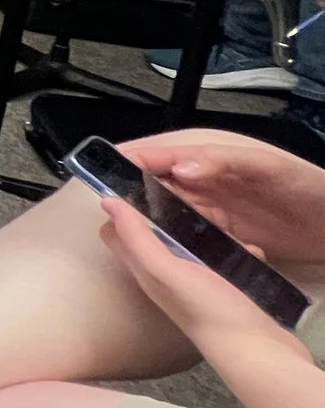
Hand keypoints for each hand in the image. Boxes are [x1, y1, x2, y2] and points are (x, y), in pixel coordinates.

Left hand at [99, 198, 305, 366]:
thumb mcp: (166, 270)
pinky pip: (223, 257)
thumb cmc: (208, 311)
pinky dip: (233, 247)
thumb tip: (107, 202)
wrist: (258, 352)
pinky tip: (248, 246)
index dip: (121, 206)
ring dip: (205, 228)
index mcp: (144, 269)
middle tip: (187, 194)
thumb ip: (137, 239)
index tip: (138, 182)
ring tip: (222, 218)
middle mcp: (164, 275)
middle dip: (167, 210)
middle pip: (154, 232)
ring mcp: (195, 282)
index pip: (117, 233)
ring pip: (191, 242)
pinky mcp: (223, 287)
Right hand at [124, 130, 324, 272]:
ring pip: (177, 214)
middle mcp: (211, 182)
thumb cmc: (310, 188)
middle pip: (163, 186)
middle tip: (115, 209)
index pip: (164, 155)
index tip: (103, 170)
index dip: (133, 161)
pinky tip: (187, 252)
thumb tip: (178, 167)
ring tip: (143, 233)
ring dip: (165, 223)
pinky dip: (191, 243)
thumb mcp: (266, 168)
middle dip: (140, 195)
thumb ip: (222, 162)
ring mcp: (221, 209)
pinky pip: (200, 237)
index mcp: (213, 159)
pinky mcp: (233, 234)